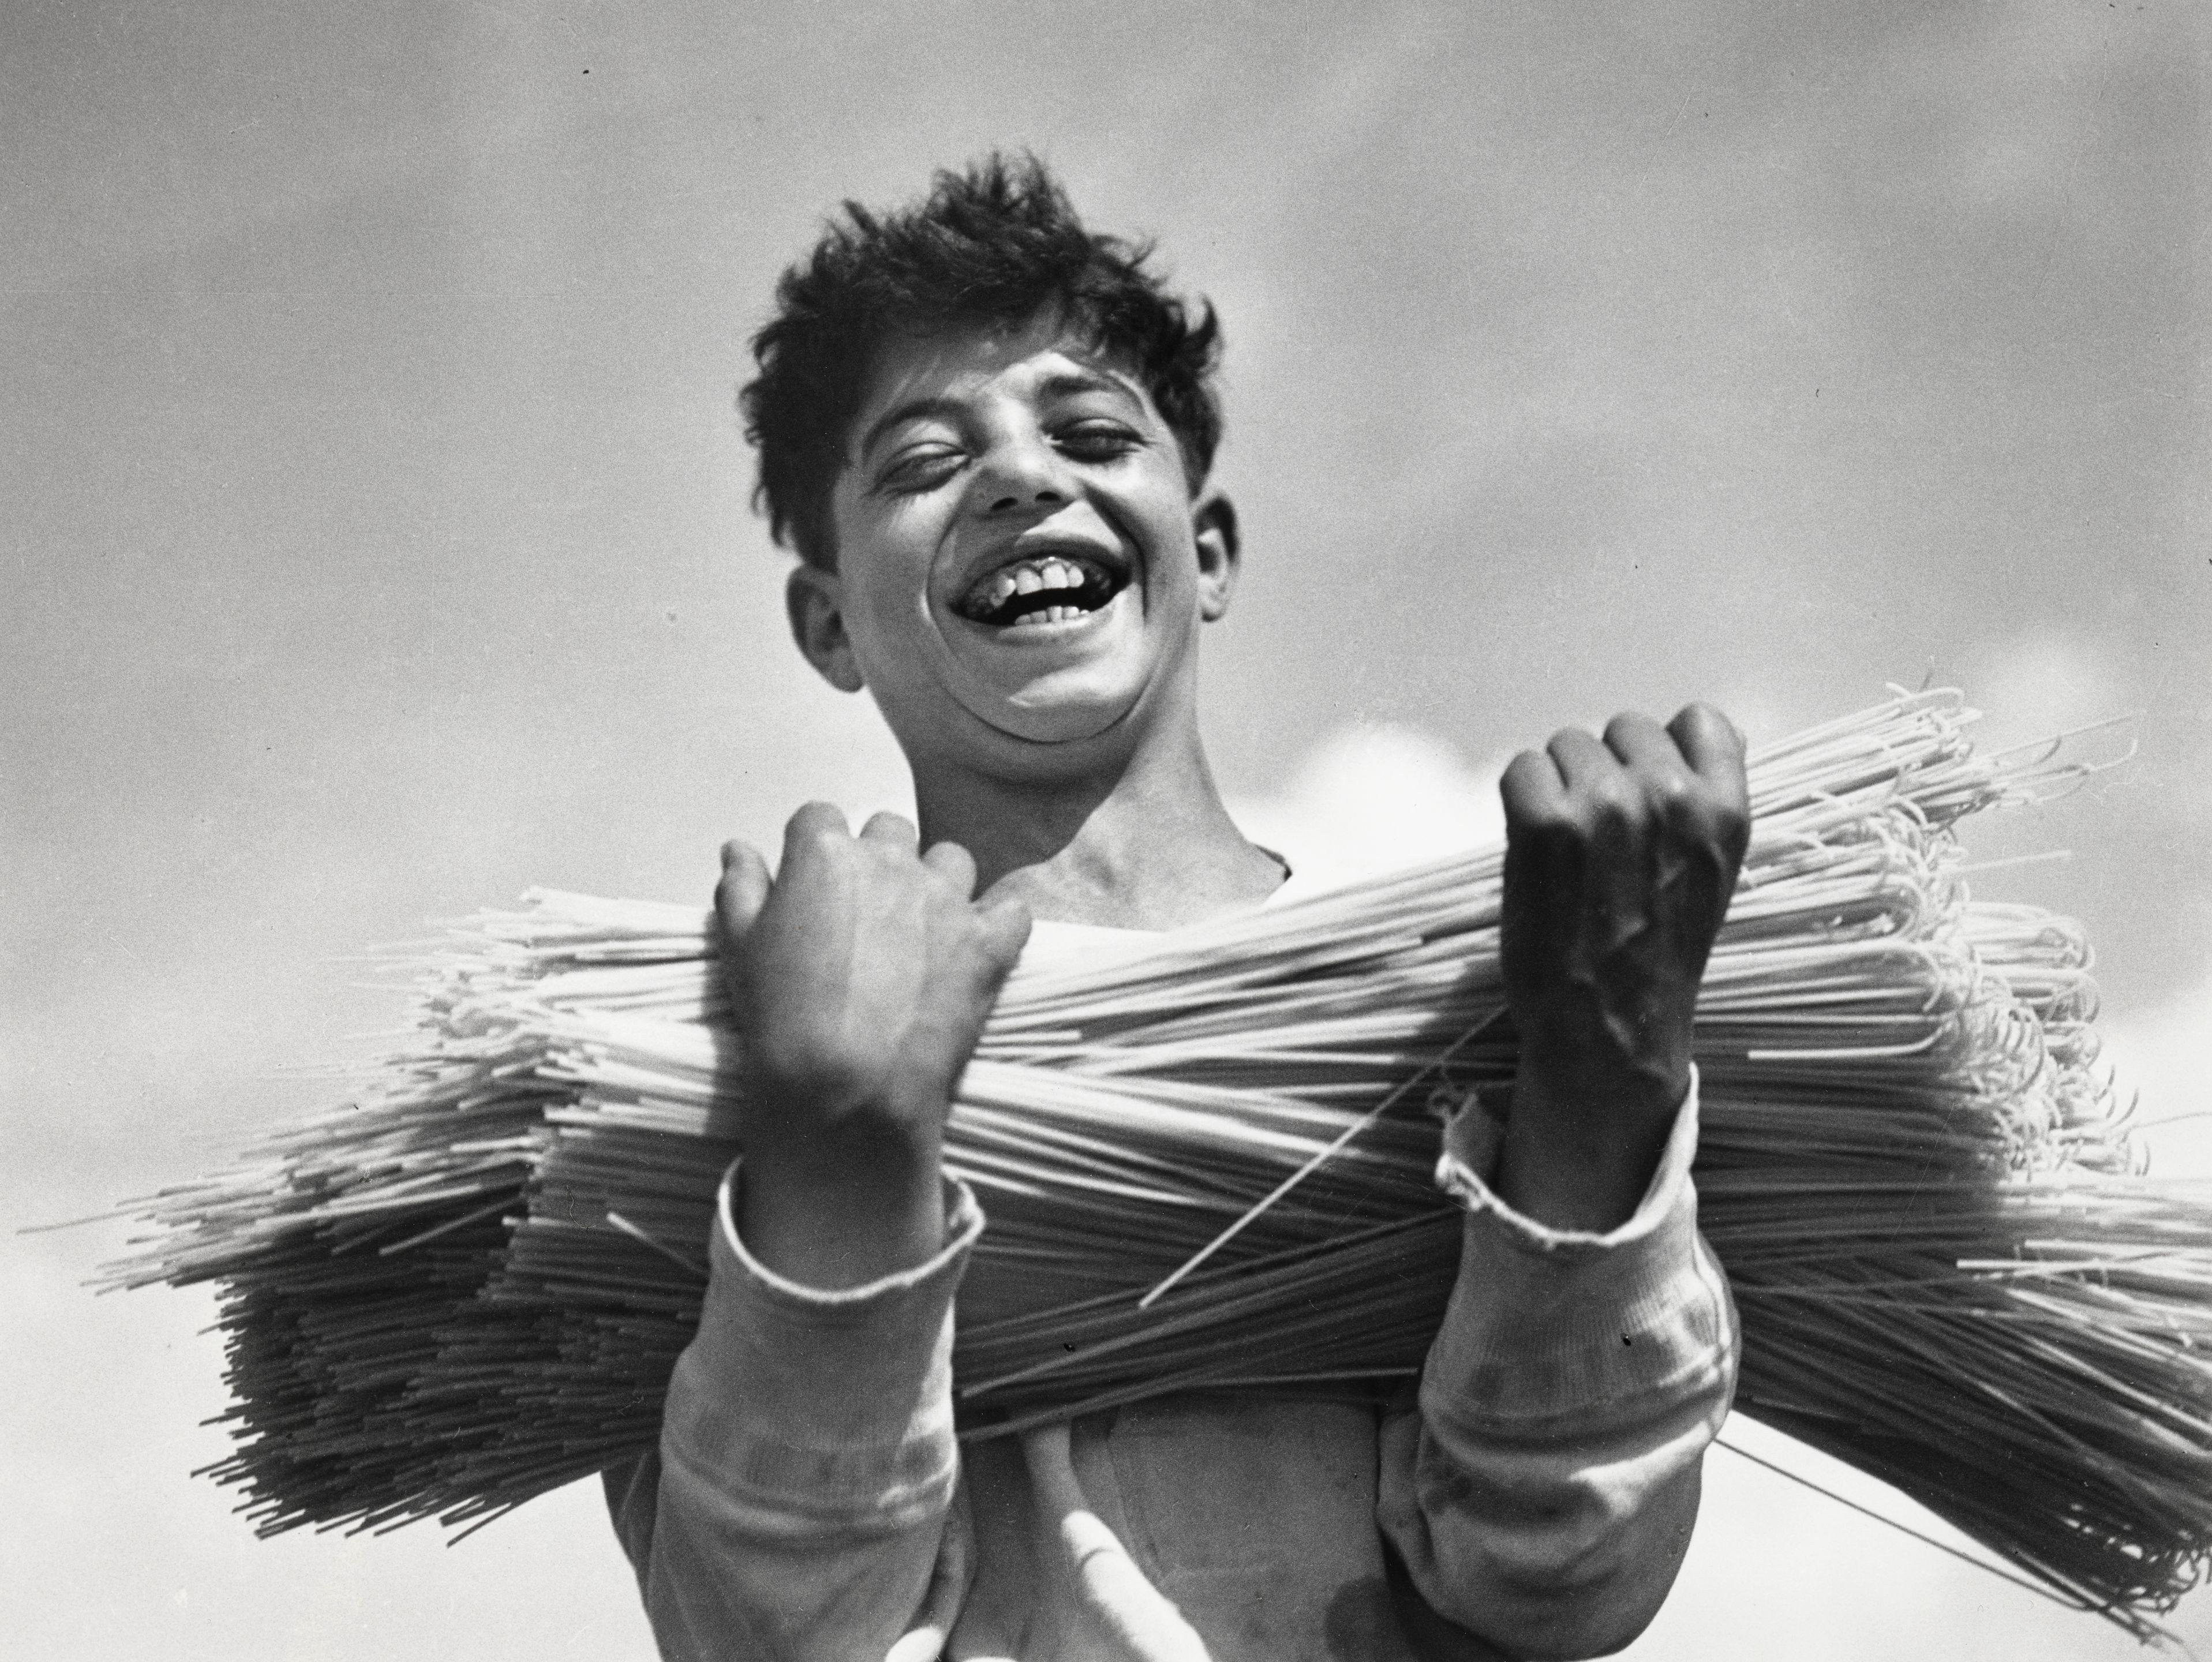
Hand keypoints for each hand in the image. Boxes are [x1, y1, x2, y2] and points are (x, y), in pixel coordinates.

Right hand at [716, 804, 1031, 1287]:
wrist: (844, 1086)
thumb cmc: (783, 1018)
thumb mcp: (739, 947)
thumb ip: (740, 887)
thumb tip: (738, 849)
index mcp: (827, 855)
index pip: (820, 819)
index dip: (814, 849)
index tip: (813, 884)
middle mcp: (892, 863)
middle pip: (890, 830)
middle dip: (879, 859)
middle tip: (866, 912)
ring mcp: (946, 900)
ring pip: (951, 860)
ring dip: (938, 883)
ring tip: (921, 930)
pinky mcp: (988, 942)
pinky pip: (1012, 907)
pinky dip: (1000, 919)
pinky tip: (980, 942)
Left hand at [1494, 705, 1748, 1231]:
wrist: (1609, 1028)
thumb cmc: (1656, 953)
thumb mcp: (1711, 873)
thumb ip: (1703, 805)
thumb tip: (1695, 738)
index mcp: (1725, 811)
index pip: (1699, 720)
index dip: (1663, 749)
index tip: (1646, 791)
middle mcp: (1671, 797)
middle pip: (1622, 728)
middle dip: (1605, 769)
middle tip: (1597, 835)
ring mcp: (1607, 806)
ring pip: (1567, 744)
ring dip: (1559, 786)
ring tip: (1567, 849)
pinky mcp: (1547, 822)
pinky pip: (1523, 768)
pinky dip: (1519, 800)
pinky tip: (1532, 847)